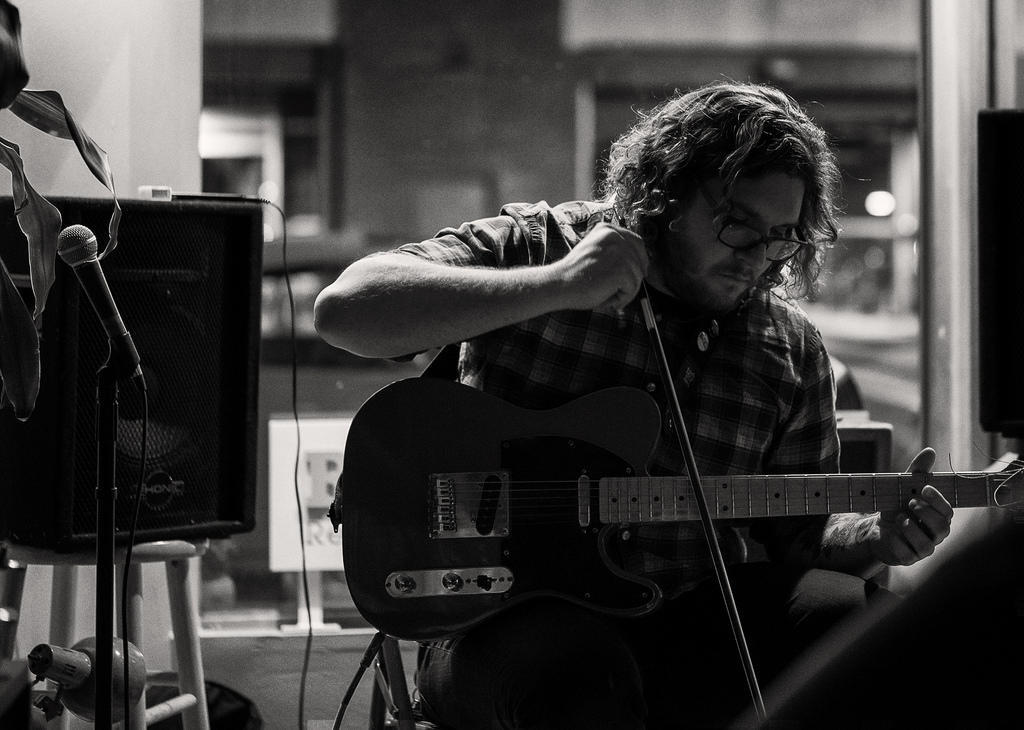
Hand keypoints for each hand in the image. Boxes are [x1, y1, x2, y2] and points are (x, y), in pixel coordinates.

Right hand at [551, 222, 648, 312]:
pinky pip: (633, 289)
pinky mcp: (622, 269)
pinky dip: (622, 299)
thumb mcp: (596, 253)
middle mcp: (615, 236)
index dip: (639, 261)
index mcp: (608, 229)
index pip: (637, 243)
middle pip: (640, 260)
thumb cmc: (574, 275)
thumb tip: (639, 265)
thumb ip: (614, 252)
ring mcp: (620, 252)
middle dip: (633, 278)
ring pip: (638, 277)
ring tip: (605, 293)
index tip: (634, 274)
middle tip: (617, 290)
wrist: (559, 284)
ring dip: (625, 291)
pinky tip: (607, 298)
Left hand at [870, 447, 953, 565]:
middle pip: (942, 528)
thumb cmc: (896, 507)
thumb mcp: (903, 487)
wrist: (875, 528)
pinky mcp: (907, 558)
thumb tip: (930, 451)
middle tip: (910, 503)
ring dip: (912, 528)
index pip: (948, 511)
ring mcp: (922, 548)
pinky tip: (892, 534)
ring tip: (900, 518)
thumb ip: (917, 472)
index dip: (938, 500)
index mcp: (938, 517)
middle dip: (926, 513)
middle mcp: (934, 535)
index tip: (925, 489)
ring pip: (926, 544)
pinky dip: (899, 542)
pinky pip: (907, 554)